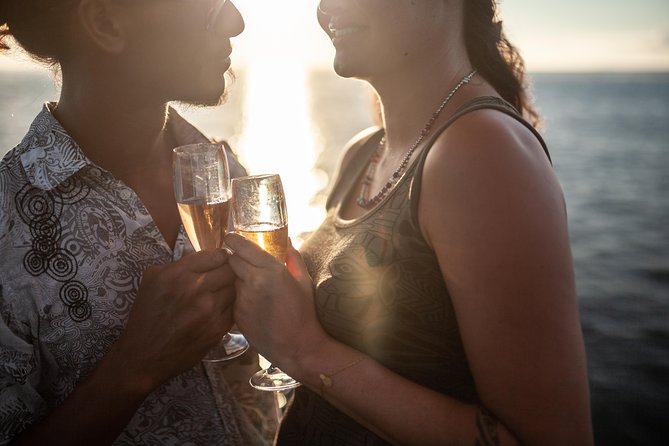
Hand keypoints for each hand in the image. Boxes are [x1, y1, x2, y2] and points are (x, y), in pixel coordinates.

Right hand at [113, 249, 235, 388]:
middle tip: (221, 279)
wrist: (144, 356)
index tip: (219, 262)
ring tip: (218, 296)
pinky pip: (233, 309)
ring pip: (234, 289)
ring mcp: (209, 309)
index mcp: (177, 274)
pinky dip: (228, 308)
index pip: (215, 256)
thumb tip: (203, 257)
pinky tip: (216, 311)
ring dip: (228, 291)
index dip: (220, 258)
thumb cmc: (146, 316)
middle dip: (226, 273)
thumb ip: (177, 264)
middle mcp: (195, 288)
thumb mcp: (152, 280)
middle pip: (229, 271)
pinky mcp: (217, 328)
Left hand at [225, 234, 326, 370]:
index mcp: (271, 270)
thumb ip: (293, 258)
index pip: (241, 247)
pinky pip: (234, 298)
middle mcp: (253, 282)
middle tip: (243, 261)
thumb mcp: (304, 281)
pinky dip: (240, 297)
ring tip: (254, 287)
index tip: (231, 237)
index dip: (233, 240)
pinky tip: (255, 304)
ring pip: (232, 280)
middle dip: (236, 259)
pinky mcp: (237, 315)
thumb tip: (287, 241)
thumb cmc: (304, 313)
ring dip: (239, 279)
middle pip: (232, 261)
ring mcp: (242, 299)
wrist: (297, 347)